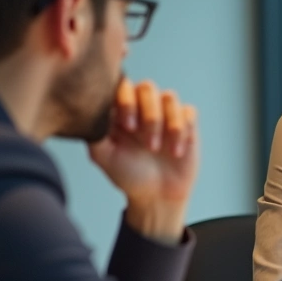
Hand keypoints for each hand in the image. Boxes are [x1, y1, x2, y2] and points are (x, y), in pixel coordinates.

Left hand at [89, 78, 198, 240]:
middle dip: (147, 113)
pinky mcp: (186, 123)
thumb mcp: (103, 156)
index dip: (125, 99)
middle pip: (147, 87)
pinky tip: (176, 152)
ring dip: (166, 123)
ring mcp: (166, 113)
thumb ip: (94, 133)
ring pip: (169, 96)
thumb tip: (92, 111)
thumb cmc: (127, 174)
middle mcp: (143, 106)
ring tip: (158, 150)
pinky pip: (189, 112)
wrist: (156, 195)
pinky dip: (182, 130)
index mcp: (121, 109)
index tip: (127, 125)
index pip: (121, 85)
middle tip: (143, 139)